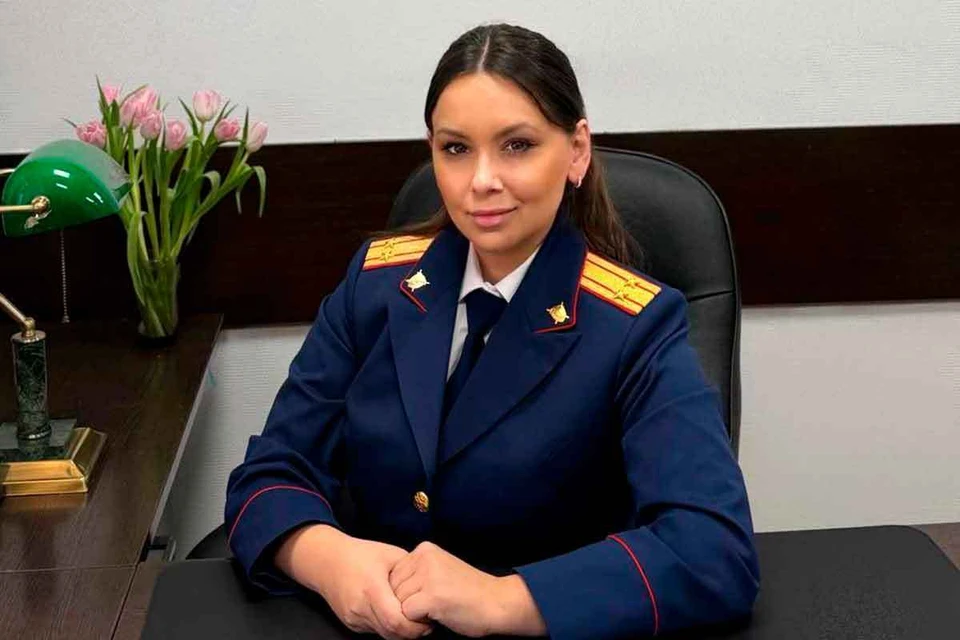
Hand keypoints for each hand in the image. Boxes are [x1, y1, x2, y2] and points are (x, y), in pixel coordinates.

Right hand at [275, 524, 432, 638]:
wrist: (326, 561)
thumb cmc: (360, 554)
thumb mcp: (390, 554)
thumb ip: (410, 572)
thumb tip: (429, 585)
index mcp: (371, 588)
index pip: (396, 620)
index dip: (415, 626)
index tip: (428, 619)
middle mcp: (360, 607)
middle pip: (391, 632)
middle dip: (412, 631)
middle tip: (426, 622)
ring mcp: (353, 618)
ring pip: (384, 634)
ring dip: (400, 631)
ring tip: (413, 618)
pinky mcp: (351, 623)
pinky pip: (374, 630)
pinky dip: (387, 626)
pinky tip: (396, 614)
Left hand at [389, 541, 546, 636]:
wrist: (498, 602)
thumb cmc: (468, 592)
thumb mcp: (439, 570)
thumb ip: (416, 572)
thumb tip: (386, 588)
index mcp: (424, 549)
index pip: (393, 575)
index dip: (407, 592)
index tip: (428, 595)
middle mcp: (423, 557)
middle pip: (392, 588)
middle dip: (408, 602)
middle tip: (433, 604)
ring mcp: (428, 575)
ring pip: (397, 602)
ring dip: (413, 612)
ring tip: (437, 609)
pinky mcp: (431, 596)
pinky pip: (406, 614)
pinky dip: (419, 622)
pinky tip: (438, 616)